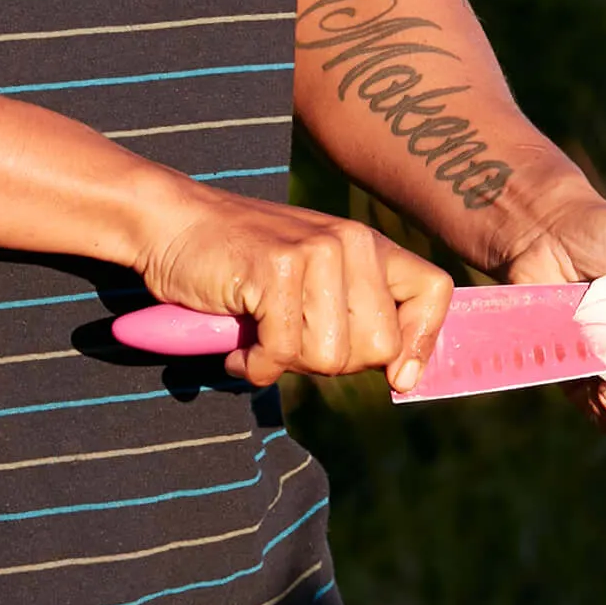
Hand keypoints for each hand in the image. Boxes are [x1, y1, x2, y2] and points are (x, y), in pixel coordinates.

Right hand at [138, 188, 452, 390]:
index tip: (398, 379)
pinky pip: (283, 352)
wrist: (171, 224)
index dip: (423, 343)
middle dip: (332, 363)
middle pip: (378, 347)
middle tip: (290, 340)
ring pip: (330, 357)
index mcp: (368, 245)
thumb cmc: (239, 265)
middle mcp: (352, 241)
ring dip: (286, 362)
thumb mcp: (310, 282)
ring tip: (259, 334)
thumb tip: (404, 379)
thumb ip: (353, 316)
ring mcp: (317, 251)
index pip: (434, 292)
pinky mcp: (278, 268)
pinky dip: (254, 364)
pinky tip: (238, 344)